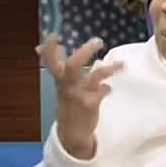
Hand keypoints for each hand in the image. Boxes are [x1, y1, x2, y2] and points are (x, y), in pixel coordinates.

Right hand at [36, 33, 122, 159]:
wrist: (72, 132)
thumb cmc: (69, 103)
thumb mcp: (61, 85)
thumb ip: (58, 67)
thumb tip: (43, 48)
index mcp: (59, 79)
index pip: (51, 61)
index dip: (50, 48)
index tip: (54, 34)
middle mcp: (68, 85)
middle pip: (74, 64)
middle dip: (85, 51)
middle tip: (98, 41)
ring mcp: (79, 94)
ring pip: (94, 76)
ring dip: (109, 68)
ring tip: (122, 64)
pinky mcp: (91, 104)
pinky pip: (103, 90)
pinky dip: (107, 88)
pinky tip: (109, 89)